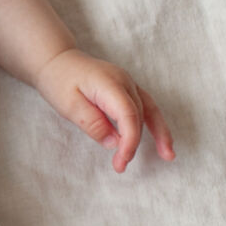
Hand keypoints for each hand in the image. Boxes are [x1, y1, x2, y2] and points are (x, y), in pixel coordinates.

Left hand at [34, 48, 175, 172]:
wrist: (56, 59)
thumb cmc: (59, 80)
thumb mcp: (68, 105)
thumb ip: (92, 123)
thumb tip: (114, 142)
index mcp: (110, 84)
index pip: (128, 115)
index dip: (129, 140)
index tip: (122, 160)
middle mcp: (125, 81)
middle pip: (138, 115)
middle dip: (133, 144)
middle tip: (120, 166)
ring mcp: (128, 83)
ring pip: (149, 110)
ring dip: (159, 134)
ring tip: (168, 156)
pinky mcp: (127, 88)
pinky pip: (146, 106)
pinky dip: (155, 123)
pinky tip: (162, 138)